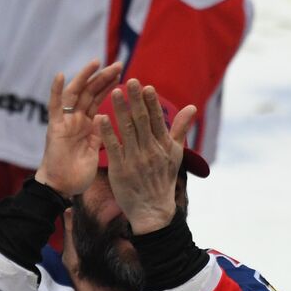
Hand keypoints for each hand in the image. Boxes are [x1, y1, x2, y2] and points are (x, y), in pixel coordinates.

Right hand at [34, 60, 123, 196]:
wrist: (63, 187)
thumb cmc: (78, 174)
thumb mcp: (97, 149)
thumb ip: (102, 134)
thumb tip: (111, 121)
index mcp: (87, 124)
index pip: (99, 100)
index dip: (110, 86)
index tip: (125, 75)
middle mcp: (75, 120)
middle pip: (89, 93)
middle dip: (103, 78)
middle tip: (118, 64)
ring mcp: (65, 122)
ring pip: (75, 94)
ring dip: (85, 77)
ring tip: (96, 62)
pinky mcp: (55, 127)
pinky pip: (54, 106)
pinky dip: (56, 91)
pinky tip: (60, 75)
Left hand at [97, 79, 195, 234]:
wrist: (152, 210)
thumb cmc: (162, 180)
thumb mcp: (175, 155)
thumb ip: (180, 129)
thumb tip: (191, 107)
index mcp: (163, 145)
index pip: (156, 119)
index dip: (150, 103)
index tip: (145, 87)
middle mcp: (150, 150)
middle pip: (141, 121)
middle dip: (135, 100)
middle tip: (129, 81)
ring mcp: (134, 159)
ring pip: (127, 130)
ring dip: (120, 110)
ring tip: (113, 93)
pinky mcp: (119, 169)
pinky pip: (112, 147)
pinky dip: (106, 132)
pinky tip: (99, 118)